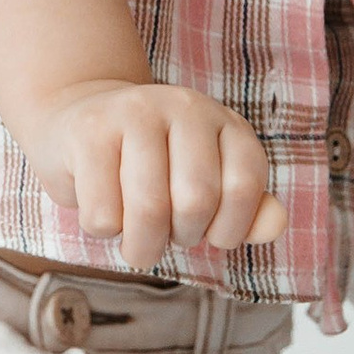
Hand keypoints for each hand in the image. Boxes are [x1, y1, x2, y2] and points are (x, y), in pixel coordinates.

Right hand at [21, 79, 284, 266]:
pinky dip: (104, 231)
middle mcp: (185, 106)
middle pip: (195, 201)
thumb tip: (276, 225)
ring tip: (136, 239)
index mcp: (225, 121)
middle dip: (180, 237)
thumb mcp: (207, 183)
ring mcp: (135, 112)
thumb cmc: (152, 166)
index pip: (244, 186)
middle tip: (165, 234)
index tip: (209, 234)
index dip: (229, 229)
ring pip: (149, 211)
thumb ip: (247, 209)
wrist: (77, 117)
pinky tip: (102, 208)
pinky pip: (103, 213)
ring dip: (141, 246)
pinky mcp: (89, 130)